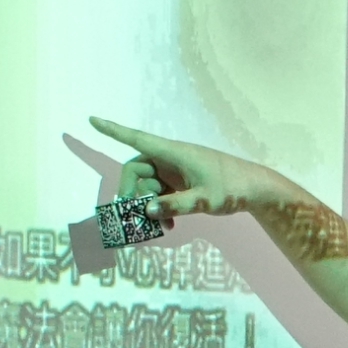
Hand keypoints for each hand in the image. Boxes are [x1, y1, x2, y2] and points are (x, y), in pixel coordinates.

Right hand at [90, 118, 346, 261]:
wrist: (255, 190)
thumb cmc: (232, 188)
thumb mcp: (204, 199)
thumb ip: (175, 205)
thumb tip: (147, 210)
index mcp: (175, 153)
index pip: (138, 138)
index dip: (113, 130)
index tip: (92, 119)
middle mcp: (170, 159)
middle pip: (135, 171)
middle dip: (132, 194)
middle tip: (137, 216)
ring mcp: (174, 171)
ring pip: (146, 186)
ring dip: (147, 207)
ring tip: (161, 228)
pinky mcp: (179, 183)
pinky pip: (158, 195)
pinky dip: (159, 210)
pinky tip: (167, 226)